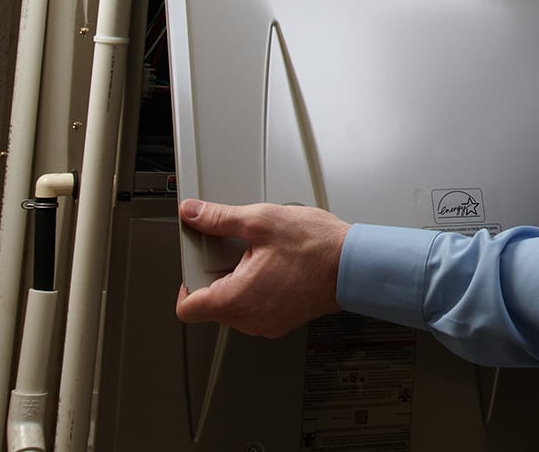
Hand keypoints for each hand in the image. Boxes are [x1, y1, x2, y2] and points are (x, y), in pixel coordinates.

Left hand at [174, 199, 348, 337]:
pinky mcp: (282, 321)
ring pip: (234, 306)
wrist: (353, 264)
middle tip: (238, 249)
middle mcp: (249, 320)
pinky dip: (258, 289)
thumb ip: (220, 218)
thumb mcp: (262, 221)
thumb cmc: (316, 246)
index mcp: (236, 299)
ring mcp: (267, 324)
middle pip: (211, 304)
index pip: (187, 308)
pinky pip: (256, 309)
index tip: (196, 263)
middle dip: (218, 274)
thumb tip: (194, 213)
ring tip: (263, 256)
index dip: (185, 282)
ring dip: (239, 281)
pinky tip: (276, 267)